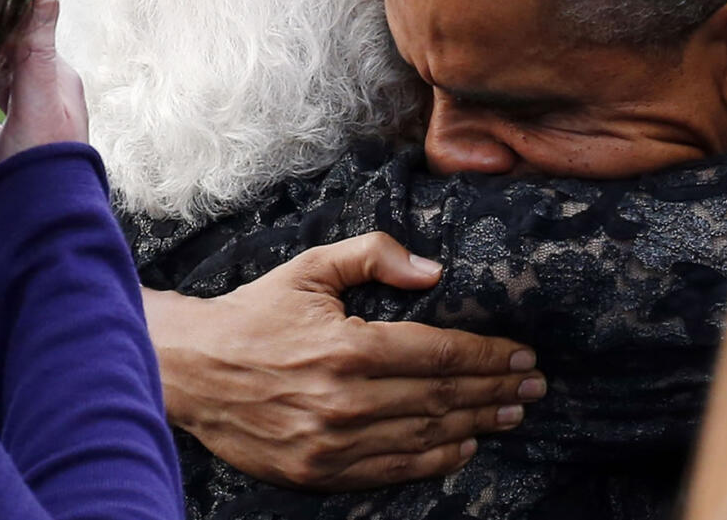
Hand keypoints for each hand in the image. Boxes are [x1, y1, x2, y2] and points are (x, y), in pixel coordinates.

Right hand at [0, 0, 88, 166]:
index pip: (28, 39)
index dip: (1, 27)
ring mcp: (23, 125)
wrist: (40, 209)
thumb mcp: (37, 94)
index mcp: (57, 81)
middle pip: (9, 63)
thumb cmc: (44, 151)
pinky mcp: (3, 150)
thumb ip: (37, 48)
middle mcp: (43, 100)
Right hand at [143, 232, 545, 490]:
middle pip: (442, 396)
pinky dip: (434, 460)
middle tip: (534, 387)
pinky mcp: (319, 471)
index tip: (522, 355)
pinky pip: (392, 470)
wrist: (192, 369)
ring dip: (476, 424)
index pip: (440, 352)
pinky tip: (463, 446)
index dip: (488, 355)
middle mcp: (347, 399)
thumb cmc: (253, 314)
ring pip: (425, 436)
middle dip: (496, 390)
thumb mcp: (310, 268)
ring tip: (512, 414)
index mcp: (349, 346)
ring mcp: (333, 442)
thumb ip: (373, 256)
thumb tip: (433, 272)